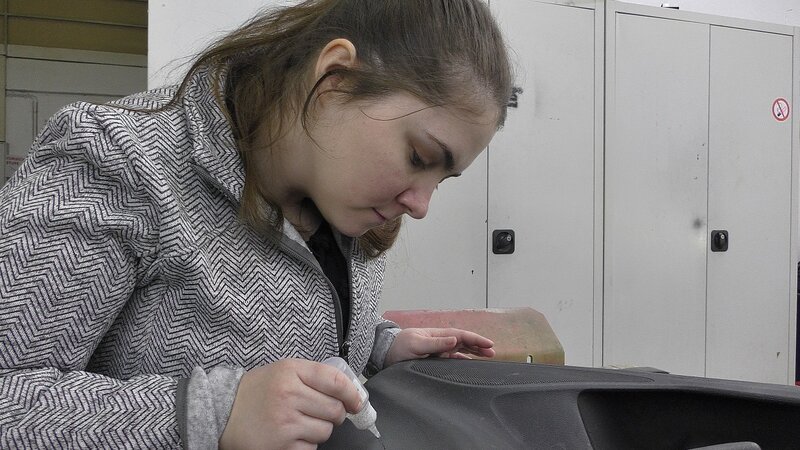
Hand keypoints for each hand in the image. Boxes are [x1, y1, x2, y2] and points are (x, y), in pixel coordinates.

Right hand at [219, 358, 361, 449]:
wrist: (222, 412)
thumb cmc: (257, 391)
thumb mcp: (283, 371)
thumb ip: (314, 376)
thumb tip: (350, 393)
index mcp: (290, 372)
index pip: (335, 381)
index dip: (352, 393)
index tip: (356, 402)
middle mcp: (288, 395)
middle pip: (335, 409)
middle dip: (333, 413)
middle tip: (319, 412)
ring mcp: (285, 423)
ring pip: (326, 431)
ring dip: (319, 430)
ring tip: (299, 423)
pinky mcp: (281, 446)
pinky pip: (311, 448)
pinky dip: (306, 444)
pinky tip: (290, 435)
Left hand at [384, 327, 495, 366]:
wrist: (385, 353)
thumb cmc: (398, 347)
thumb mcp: (416, 344)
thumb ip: (435, 343)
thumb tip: (455, 339)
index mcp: (437, 334)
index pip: (461, 335)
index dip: (476, 339)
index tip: (489, 344)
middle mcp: (439, 341)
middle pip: (463, 341)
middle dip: (478, 345)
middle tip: (493, 352)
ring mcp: (437, 349)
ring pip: (460, 349)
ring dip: (473, 351)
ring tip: (487, 355)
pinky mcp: (433, 358)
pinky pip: (452, 357)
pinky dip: (462, 359)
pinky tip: (469, 362)